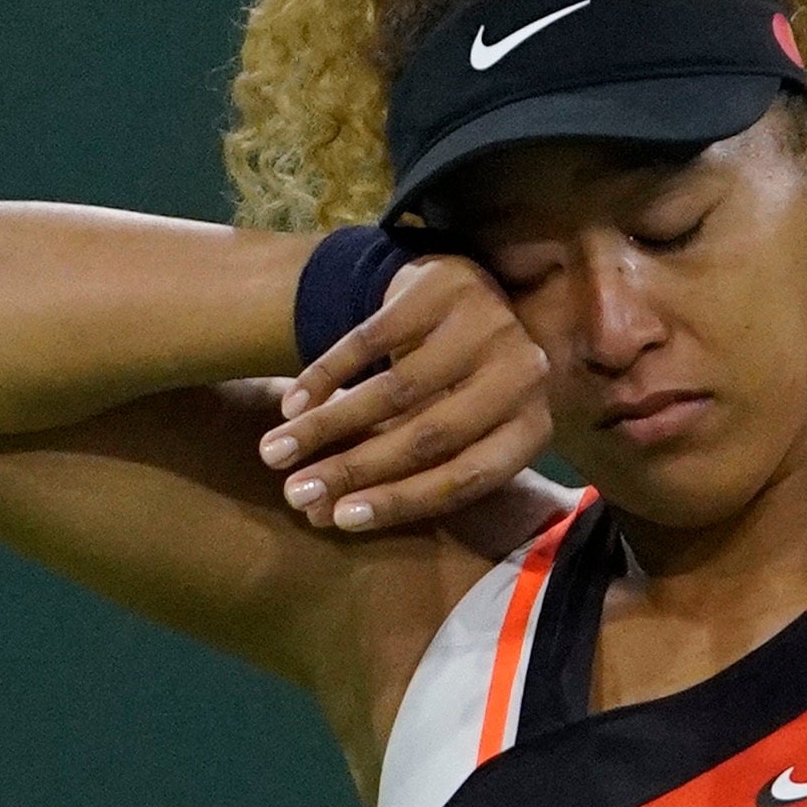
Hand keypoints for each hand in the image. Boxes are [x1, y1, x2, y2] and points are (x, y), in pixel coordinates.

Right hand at [258, 254, 551, 535]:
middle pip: (427, 437)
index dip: (399, 501)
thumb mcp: (454, 431)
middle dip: (353, 470)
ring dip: (327, 427)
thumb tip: (325, 517)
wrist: (462, 293)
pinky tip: (291, 405)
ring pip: (394, 390)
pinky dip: (325, 375)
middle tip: (294, 493)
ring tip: (274, 452)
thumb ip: (403, 472)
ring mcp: (487, 325)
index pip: (464, 478)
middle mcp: (522, 375)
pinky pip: (371, 339)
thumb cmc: (456, 386)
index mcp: (532, 426)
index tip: (338, 519)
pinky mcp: (443, 287)